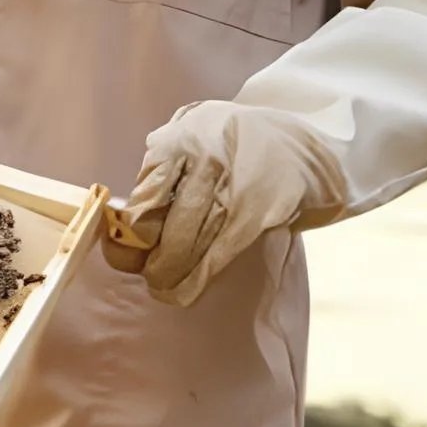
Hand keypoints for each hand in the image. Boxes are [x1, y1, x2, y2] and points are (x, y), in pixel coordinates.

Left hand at [105, 101, 343, 305]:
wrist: (305, 150)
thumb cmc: (235, 148)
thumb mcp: (194, 135)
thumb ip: (162, 167)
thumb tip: (121, 221)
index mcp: (181, 138)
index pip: (145, 195)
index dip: (130, 232)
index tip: (122, 250)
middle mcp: (205, 157)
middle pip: (169, 221)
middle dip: (153, 258)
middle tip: (149, 275)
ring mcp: (234, 184)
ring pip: (192, 240)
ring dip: (173, 273)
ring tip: (164, 288)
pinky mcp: (257, 210)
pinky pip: (219, 251)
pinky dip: (199, 276)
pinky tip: (187, 290)